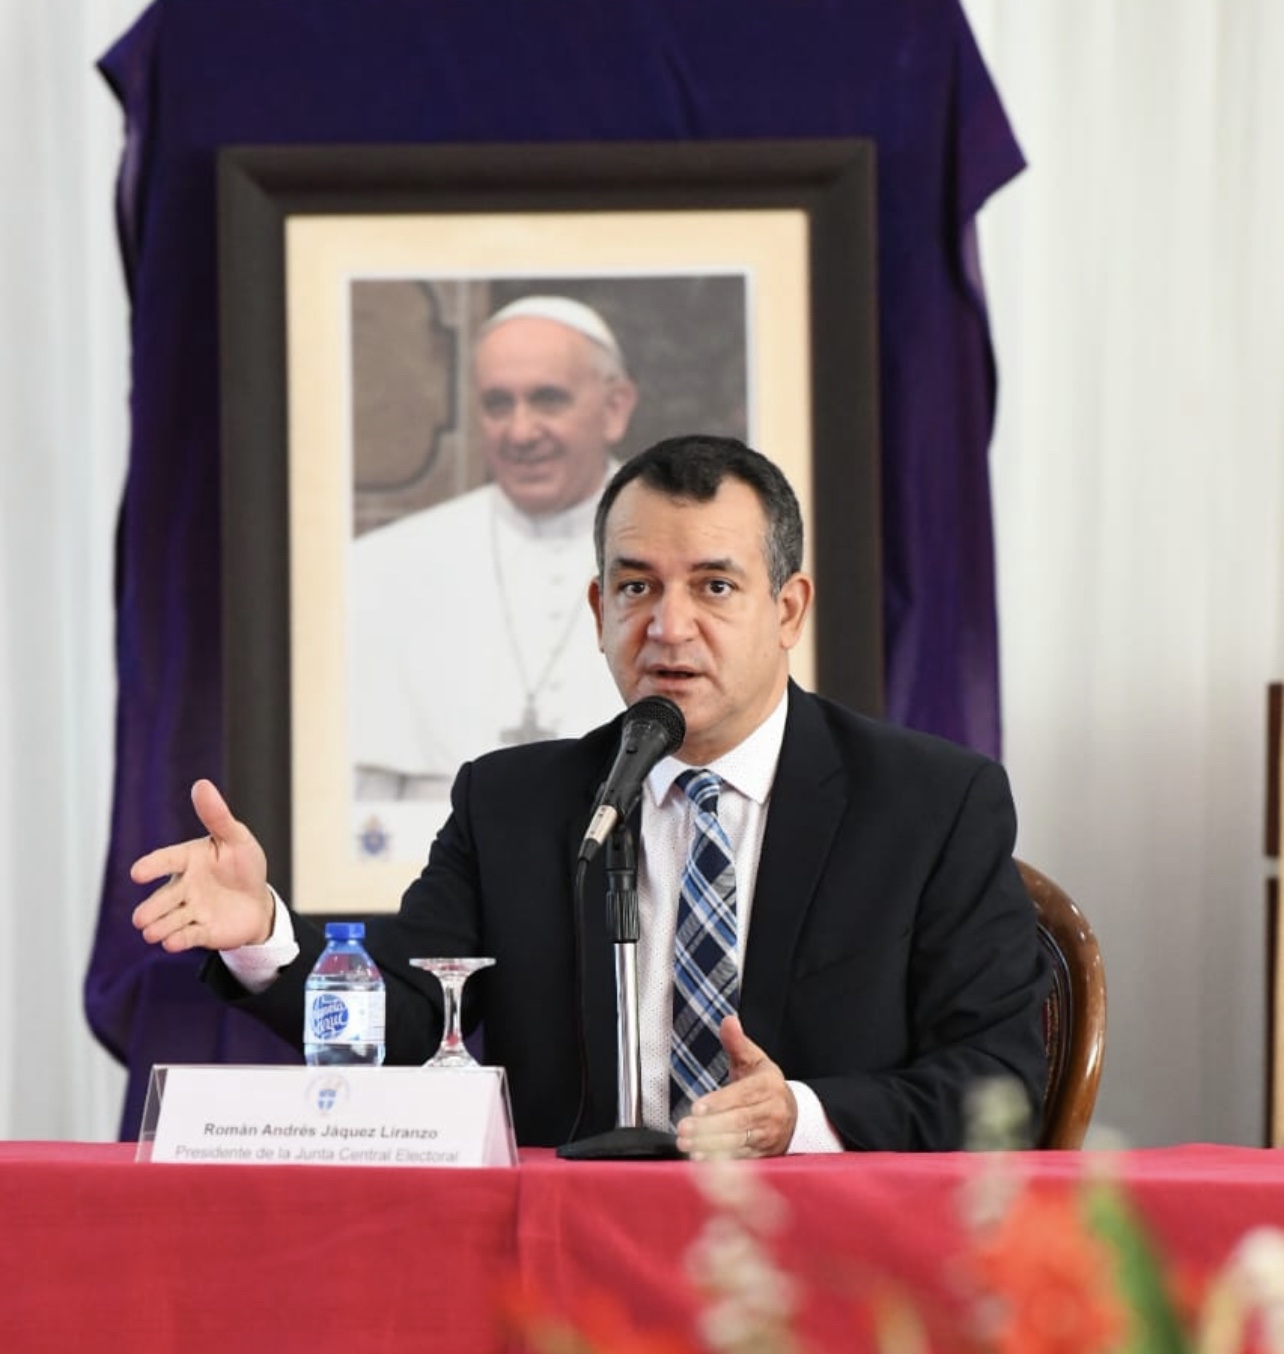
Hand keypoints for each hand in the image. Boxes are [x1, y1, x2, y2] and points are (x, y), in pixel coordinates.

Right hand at [130, 779, 273, 952]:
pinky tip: (171, 943)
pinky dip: (179, 940)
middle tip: (140, 918)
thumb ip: (217, 816)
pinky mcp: (201, 932)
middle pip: (164, 898)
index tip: (137, 873)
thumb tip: (201, 784)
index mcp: (188, 859)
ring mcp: (191, 910)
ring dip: (160, 927)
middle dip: (152, 909)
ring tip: (151, 933)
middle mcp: (184, 886)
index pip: (167, 860)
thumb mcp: (236, 838)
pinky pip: (189, 935)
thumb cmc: (243, 865)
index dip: (153, 866)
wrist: (257, 902)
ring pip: (170, 920)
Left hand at [674, 1014, 797, 1158]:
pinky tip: (701, 1158)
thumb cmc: (765, 1085)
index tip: (696, 1108)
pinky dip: (721, 1161)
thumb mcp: (754, 1060)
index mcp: (768, 1085)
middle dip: (709, 1127)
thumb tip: (728, 1021)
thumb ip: (737, 1042)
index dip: (719, 1103)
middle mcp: (771, 1111)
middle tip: (685, 1128)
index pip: (742, 1095)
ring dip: (710, 1146)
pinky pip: (742, 1158)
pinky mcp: (764, 1152)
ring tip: (687, 1143)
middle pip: (739, 1121)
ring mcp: (769, 1134)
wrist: (793, 1114)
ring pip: (739, 1142)